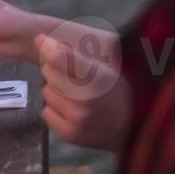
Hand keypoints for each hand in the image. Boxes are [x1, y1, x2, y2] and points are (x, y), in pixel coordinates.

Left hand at [35, 32, 129, 150]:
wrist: (134, 128)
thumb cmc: (119, 91)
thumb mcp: (106, 67)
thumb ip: (77, 54)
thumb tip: (39, 39)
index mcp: (99, 77)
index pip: (58, 57)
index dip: (47, 46)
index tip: (40, 40)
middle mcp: (86, 99)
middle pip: (48, 71)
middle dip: (56, 69)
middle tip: (71, 75)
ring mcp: (77, 119)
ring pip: (46, 92)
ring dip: (56, 90)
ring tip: (75, 95)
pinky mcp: (70, 134)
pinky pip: (45, 112)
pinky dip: (54, 109)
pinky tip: (71, 110)